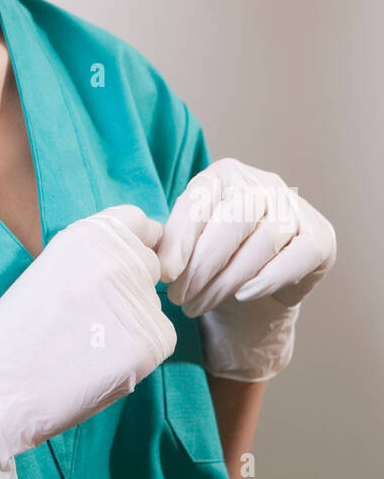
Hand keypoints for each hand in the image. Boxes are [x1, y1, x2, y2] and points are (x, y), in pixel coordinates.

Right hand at [0, 205, 175, 478]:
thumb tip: (134, 255)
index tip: (128, 263)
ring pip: (153, 307)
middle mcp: (120, 259)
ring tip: (90, 344)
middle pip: (151, 266)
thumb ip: (94, 256)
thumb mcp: (52, 268)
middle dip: (133, 287)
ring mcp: (138, 300)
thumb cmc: (18, 329)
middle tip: (96, 318)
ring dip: (133, 322)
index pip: (142, 225)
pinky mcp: (151, 341)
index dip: (139, 244)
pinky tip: (102, 363)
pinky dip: (139, 352)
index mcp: (91, 235)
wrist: (0, 384)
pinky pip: (159, 340)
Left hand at [157, 158, 336, 380]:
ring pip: (264, 239)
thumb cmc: (214, 260)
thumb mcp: (187, 246)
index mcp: (225, 174)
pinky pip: (299, 255)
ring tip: (200, 303)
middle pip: (234, 219)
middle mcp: (263, 183)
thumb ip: (172, 244)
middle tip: (179, 296)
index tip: (165, 270)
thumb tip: (159, 261)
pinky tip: (244, 295)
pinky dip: (270, 277)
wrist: (253, 291)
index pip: (201, 198)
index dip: (182, 235)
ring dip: (228, 279)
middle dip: (203, 264)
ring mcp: (295, 208)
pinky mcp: (319, 237)